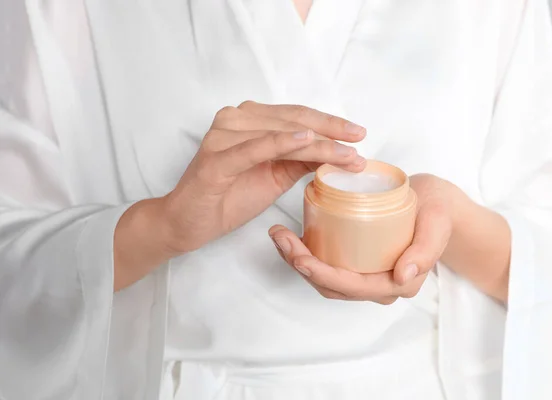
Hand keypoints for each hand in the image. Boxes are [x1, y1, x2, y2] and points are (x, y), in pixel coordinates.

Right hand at [161, 101, 366, 253]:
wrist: (188, 222)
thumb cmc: (228, 197)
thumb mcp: (273, 176)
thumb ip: (298, 160)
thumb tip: (335, 152)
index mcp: (247, 120)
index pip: (296, 116)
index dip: (329, 123)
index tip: (357, 133)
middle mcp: (234, 120)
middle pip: (292, 120)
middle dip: (330, 131)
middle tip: (359, 140)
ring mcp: (222, 137)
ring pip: (280, 133)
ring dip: (318, 143)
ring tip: (347, 153)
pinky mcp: (216, 159)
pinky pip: (255, 147)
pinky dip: (281, 143)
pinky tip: (307, 141)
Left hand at [269, 174, 453, 304]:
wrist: (437, 204)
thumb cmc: (437, 211)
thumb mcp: (436, 223)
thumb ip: (425, 250)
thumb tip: (403, 276)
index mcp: (398, 283)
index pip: (352, 286)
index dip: (322, 275)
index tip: (299, 256)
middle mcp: (380, 286)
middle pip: (332, 286)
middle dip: (301, 265)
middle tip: (280, 237)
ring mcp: (367, 276)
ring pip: (326, 279)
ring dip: (298, 261)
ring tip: (279, 236)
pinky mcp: (358, 263)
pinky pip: (329, 266)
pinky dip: (307, 255)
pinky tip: (292, 237)